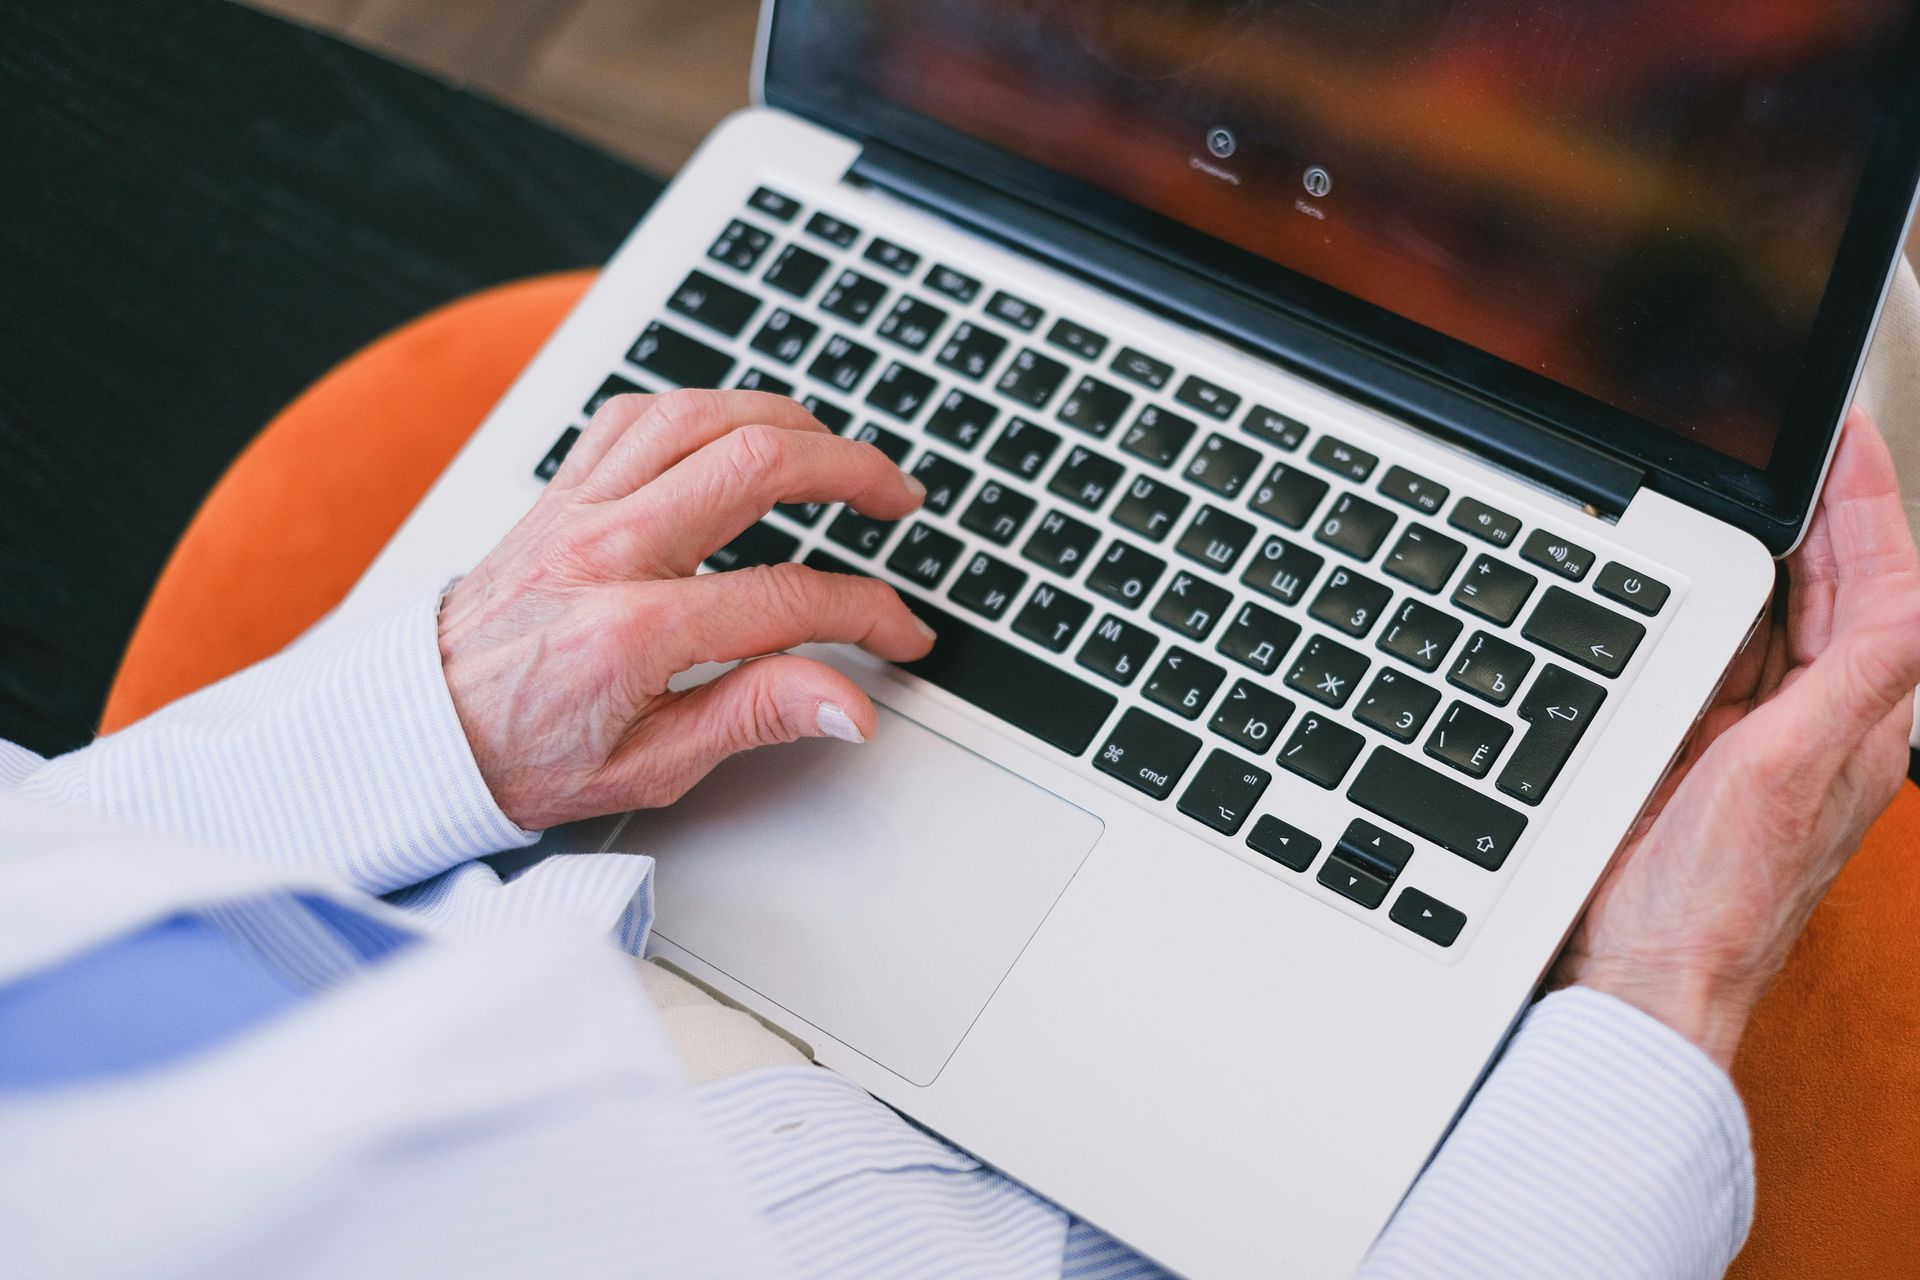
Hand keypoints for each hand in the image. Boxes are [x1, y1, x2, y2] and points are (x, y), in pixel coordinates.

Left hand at [437, 389, 933, 830]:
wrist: (413, 730)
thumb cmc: (519, 755)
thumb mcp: (648, 768)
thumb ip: (754, 719)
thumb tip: (847, 703)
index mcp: (632, 631)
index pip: (788, 599)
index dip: (868, 612)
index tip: (899, 631)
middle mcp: (605, 550)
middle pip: (755, 463)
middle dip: (852, 469)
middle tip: (897, 498)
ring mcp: (577, 509)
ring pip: (699, 414)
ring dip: (784, 420)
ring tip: (834, 453)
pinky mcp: (558, 493)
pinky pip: (635, 415)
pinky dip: (701, 410)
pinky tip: (734, 433)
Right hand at [1552, 409, 1919, 1068]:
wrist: (1639, 970)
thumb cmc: (1720, 897)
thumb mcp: (1795, 770)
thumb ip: (1862, 677)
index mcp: (1861, 723)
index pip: (1886, 587)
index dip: (1867, 503)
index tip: (1843, 434)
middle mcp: (1815, 720)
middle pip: (1832, 588)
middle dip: (1819, 509)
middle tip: (1791, 440)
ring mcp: (1751, 729)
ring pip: (1769, 612)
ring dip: (1764, 548)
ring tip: (1749, 481)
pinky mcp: (1691, 740)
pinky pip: (1708, 646)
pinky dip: (1706, 599)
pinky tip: (1691, 565)